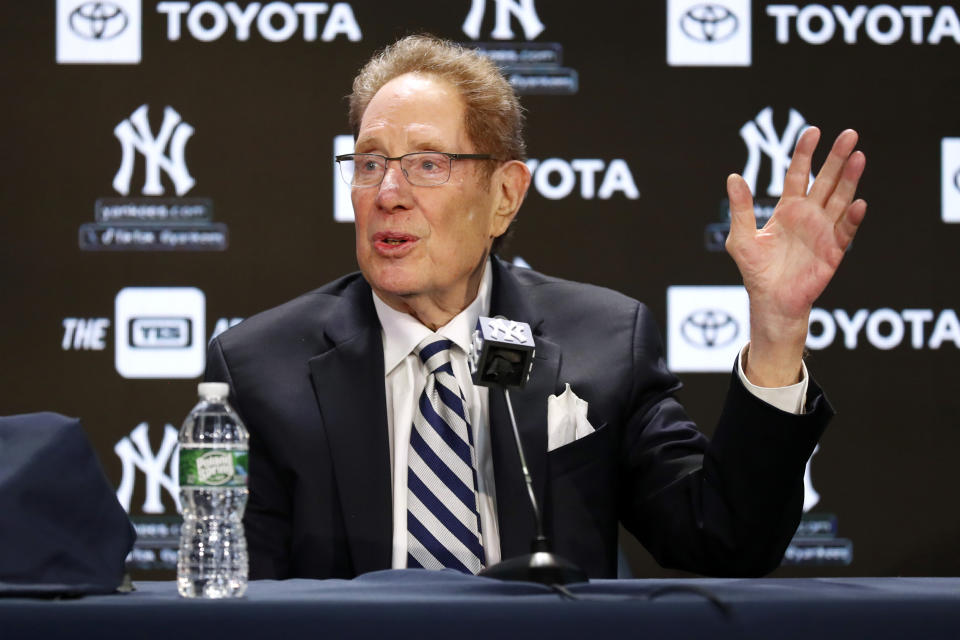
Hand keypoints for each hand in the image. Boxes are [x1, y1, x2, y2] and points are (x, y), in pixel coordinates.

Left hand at [725, 127, 866, 386]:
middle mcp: (808, 216)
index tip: (813, 131)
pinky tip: (858, 203)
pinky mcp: (833, 250)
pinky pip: (845, 231)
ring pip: (840, 199)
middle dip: (836, 158)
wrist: (770, 301)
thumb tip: (733, 177)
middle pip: (825, 181)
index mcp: (787, 210)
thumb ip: (740, 208)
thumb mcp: (741, 238)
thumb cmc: (756, 271)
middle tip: (850, 134)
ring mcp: (823, 231)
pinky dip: (852, 218)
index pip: (798, 175)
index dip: (805, 154)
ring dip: (849, 180)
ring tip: (858, 157)